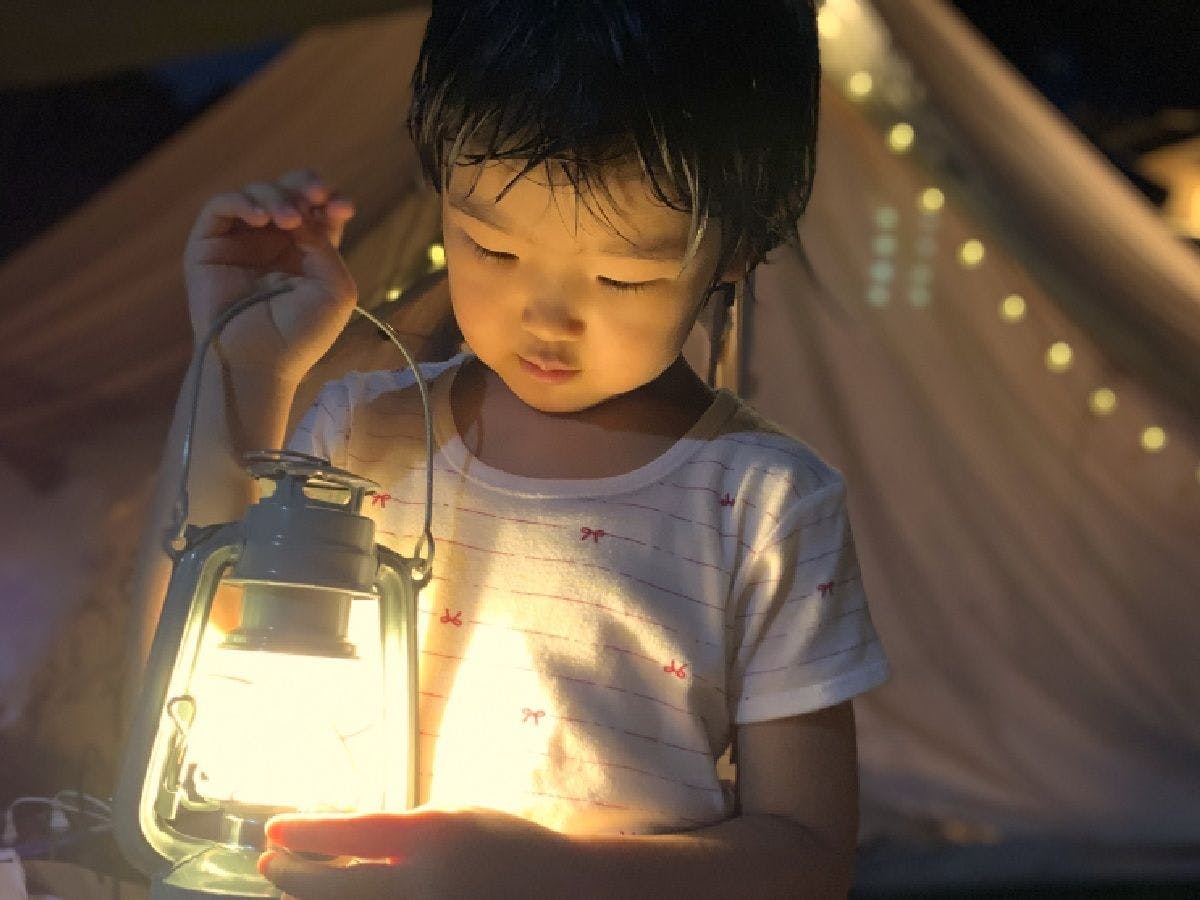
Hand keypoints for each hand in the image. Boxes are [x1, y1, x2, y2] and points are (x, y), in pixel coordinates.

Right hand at [183, 169, 358, 379]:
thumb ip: (324, 244)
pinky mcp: (208, 245)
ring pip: (257, 193)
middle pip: (288, 191)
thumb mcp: (335, 288)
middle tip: (315, 196)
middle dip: (305, 186)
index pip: (317, 210)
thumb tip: (301, 214)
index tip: (342, 207)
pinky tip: (260, 218)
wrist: (258, 360)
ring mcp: (240, 242)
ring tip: (288, 220)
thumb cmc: (300, 334)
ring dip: (277, 197)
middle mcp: (272, 244)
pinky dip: (241, 201)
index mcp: (305, 253)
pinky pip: (220, 206)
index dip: (329, 199)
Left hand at [259, 808, 572, 899]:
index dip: (305, 833)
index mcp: (434, 837)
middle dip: (292, 876)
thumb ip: (399, 833)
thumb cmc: (503, 845)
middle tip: (272, 862)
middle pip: (334, 890)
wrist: (559, 890)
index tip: (273, 830)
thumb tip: (330, 846)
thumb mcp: (452, 819)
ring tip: (299, 886)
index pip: (351, 834)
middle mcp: (425, 886)